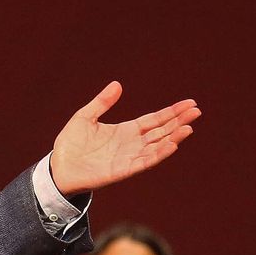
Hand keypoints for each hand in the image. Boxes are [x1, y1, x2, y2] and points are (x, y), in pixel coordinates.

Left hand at [49, 81, 200, 192]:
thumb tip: (117, 84)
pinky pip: (145, 162)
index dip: (171, 112)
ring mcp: (129, 157)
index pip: (154, 120)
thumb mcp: (84, 117)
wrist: (58, 168)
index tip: (189, 103)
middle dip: (178, 121)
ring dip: (173, 138)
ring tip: (188, 128)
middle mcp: (132, 144)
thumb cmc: (70, 145)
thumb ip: (101, 103)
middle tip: (197, 111)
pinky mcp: (123, 170)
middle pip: (161, 131)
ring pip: (157, 146)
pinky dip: (159, 154)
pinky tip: (171, 145)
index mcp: (126, 131)